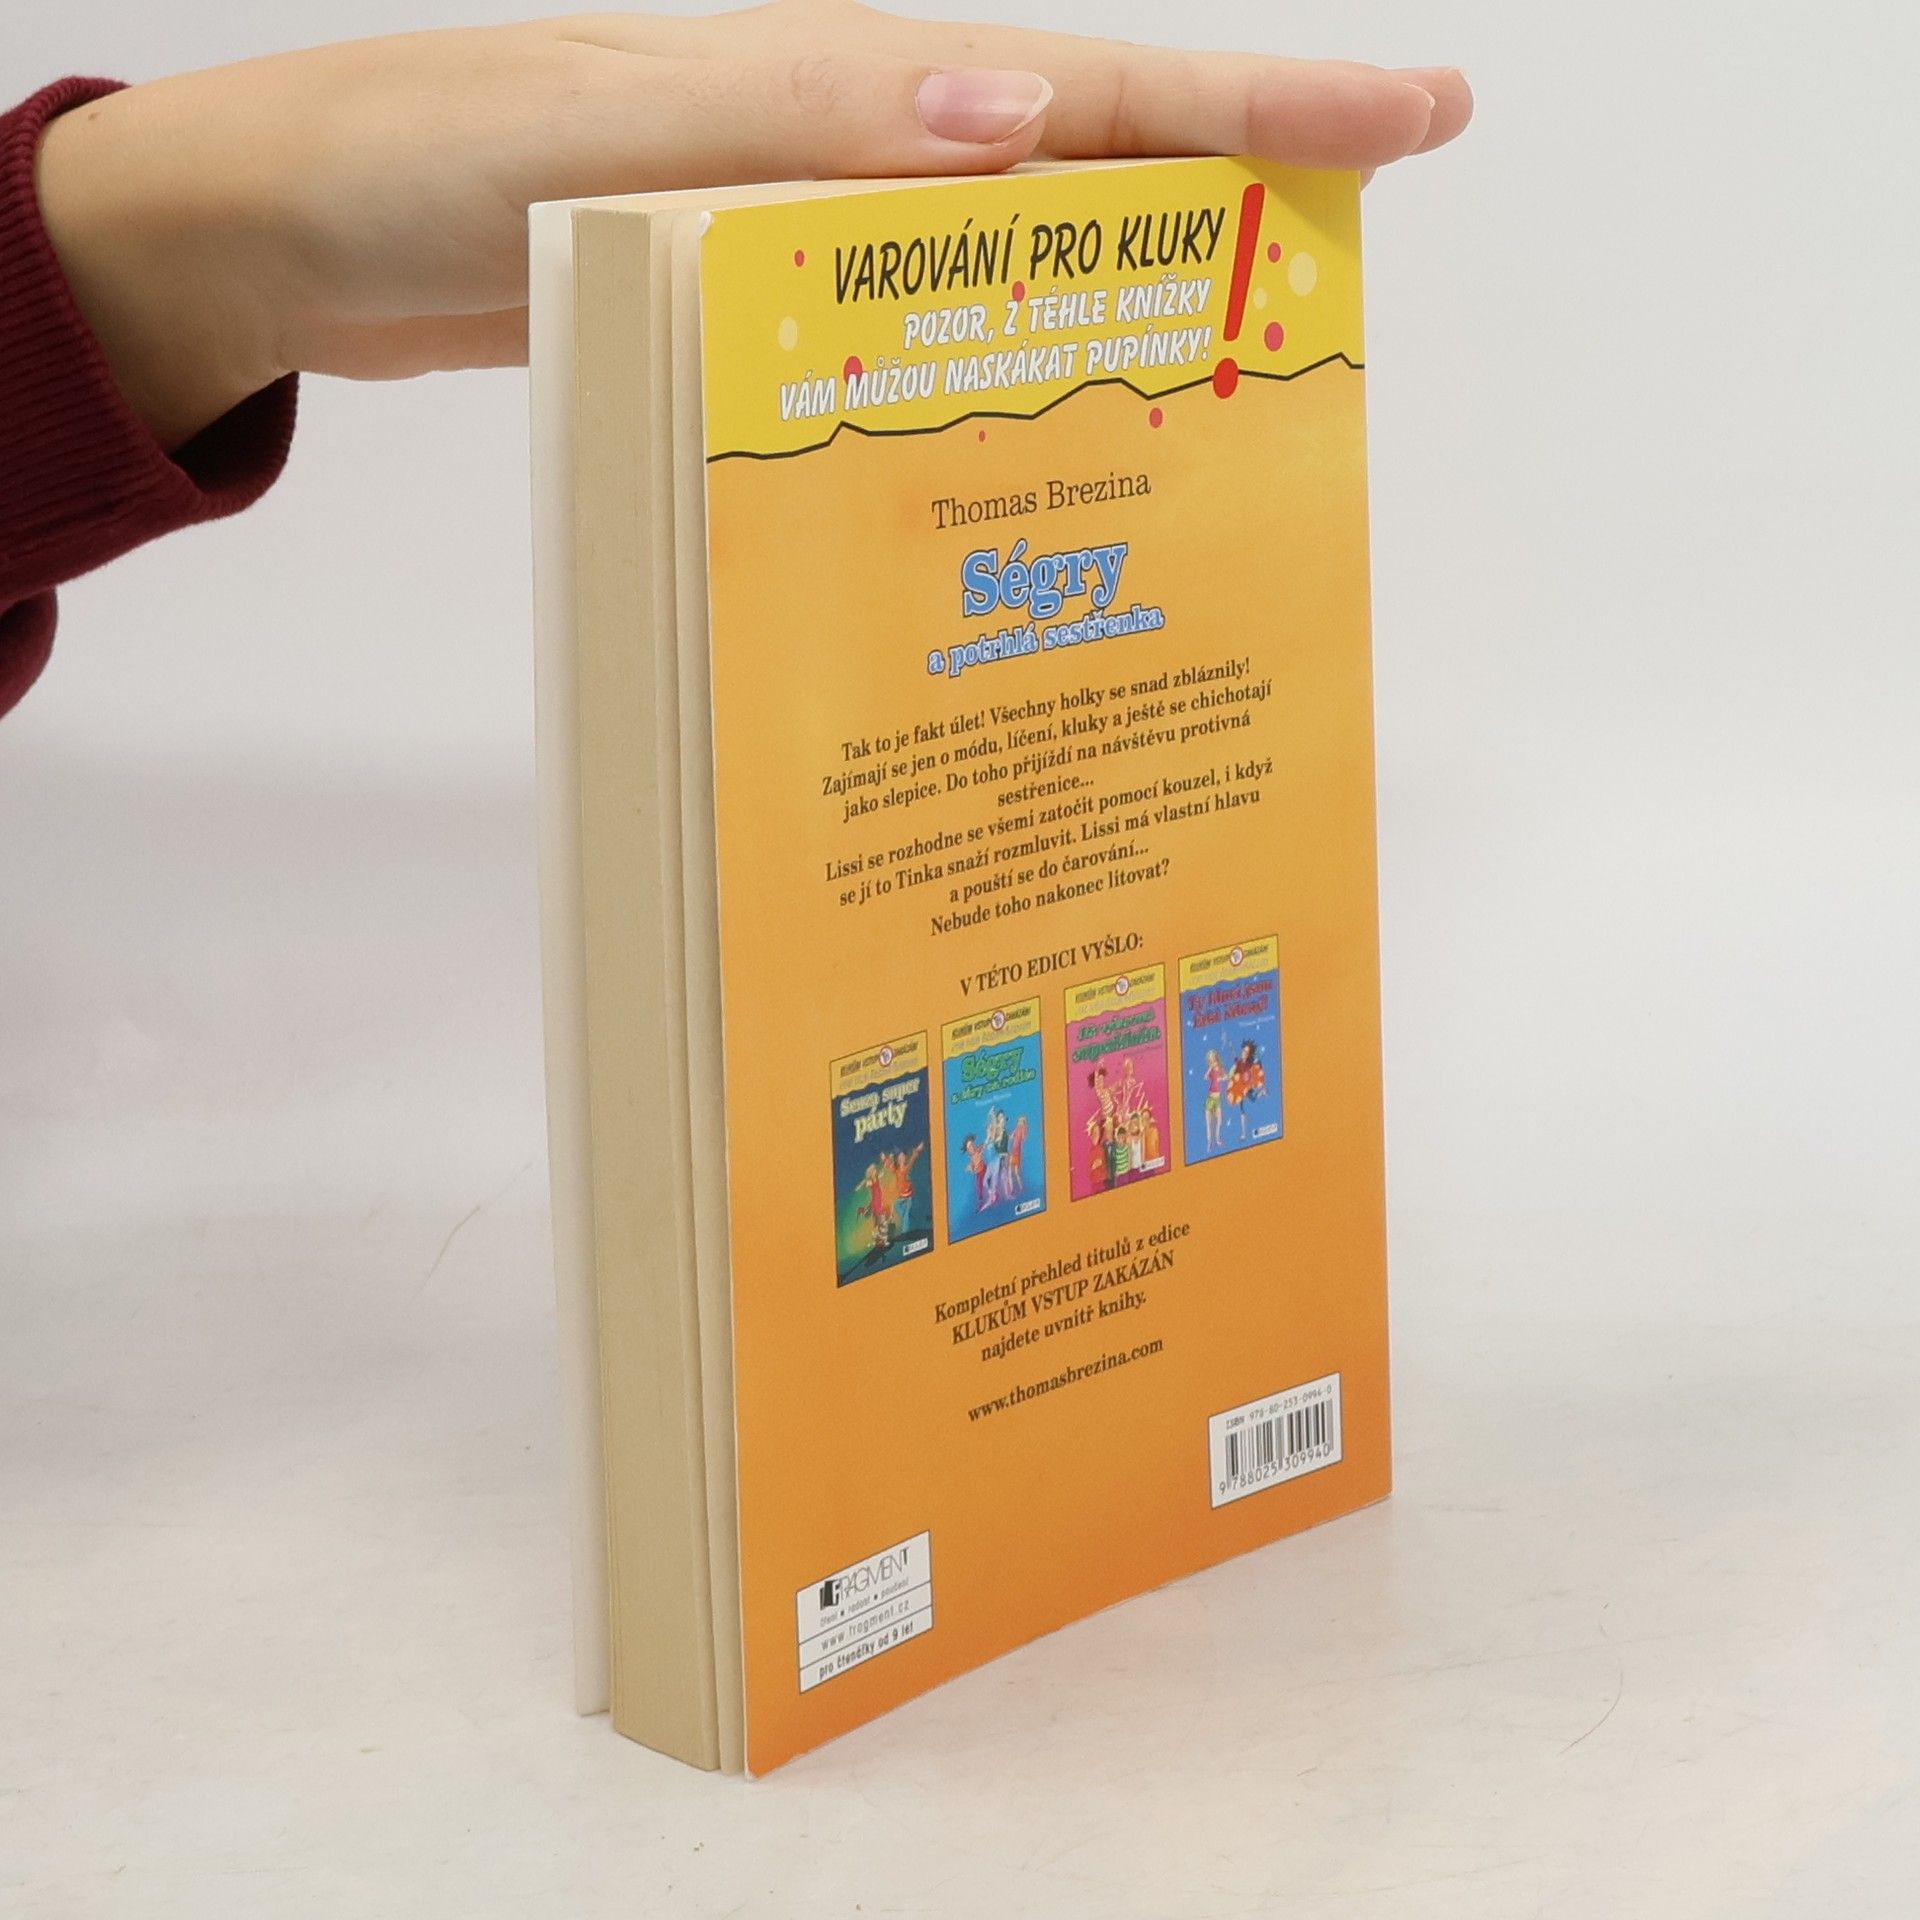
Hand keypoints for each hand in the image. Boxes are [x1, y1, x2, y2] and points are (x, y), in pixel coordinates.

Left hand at [33, 2, 1471, 448]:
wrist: (306, 233)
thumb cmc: (426, 164)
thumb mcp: (600, 133)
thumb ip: (793, 119)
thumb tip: (1018, 113)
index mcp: (836, 83)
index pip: (1092, 82)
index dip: (1256, 102)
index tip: (1411, 117)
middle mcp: (846, 145)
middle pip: (1087, 161)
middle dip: (1238, 192)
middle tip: (1365, 252)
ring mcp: (809, 228)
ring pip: (1016, 254)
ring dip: (1133, 294)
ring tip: (1244, 374)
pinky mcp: (763, 308)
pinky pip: (918, 330)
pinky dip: (995, 367)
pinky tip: (1032, 426)